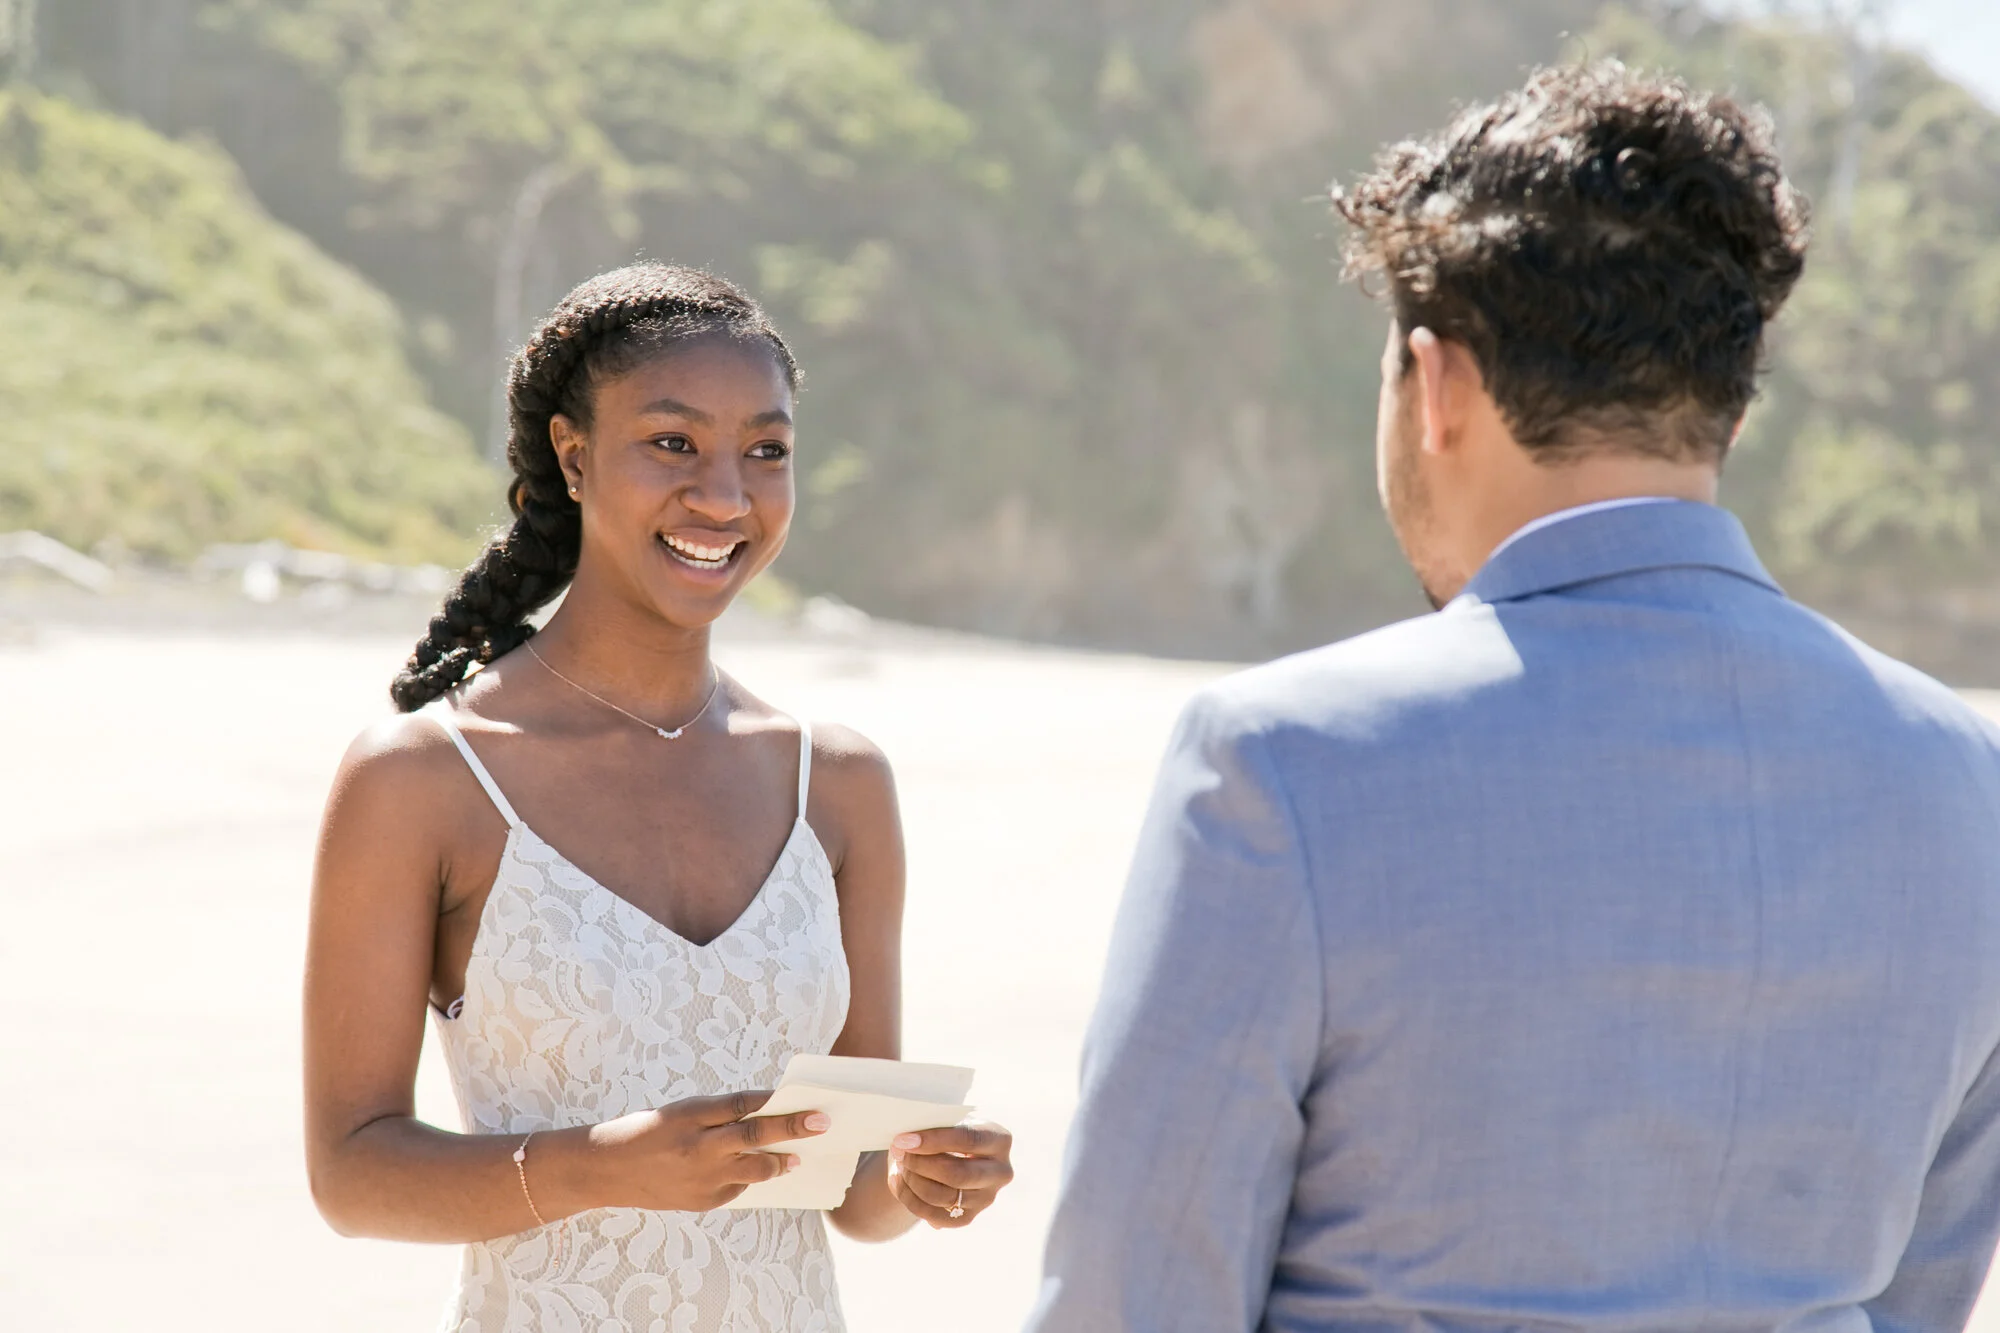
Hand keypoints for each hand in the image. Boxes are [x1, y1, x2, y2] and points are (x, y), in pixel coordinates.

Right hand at [591, 1090, 828, 1211]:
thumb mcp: (682, 1112)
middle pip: (753, 1136)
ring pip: (753, 1170)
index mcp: (690, 1115)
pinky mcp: (702, 1202)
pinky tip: (758, 1172)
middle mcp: (697, 1147)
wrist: (607, 1170)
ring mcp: (700, 1178)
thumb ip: (721, 1115)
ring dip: (779, 1162)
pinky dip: (748, 1178)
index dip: (775, 1102)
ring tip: (797, 1158)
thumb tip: (767, 1115)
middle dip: (791, 1129)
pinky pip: (737, 1188)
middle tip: (822, 1123)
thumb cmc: (650, 1131)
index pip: (742, 1105)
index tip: (806, 1099)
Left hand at [887, 1120, 1012, 1228]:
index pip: (968, 1139)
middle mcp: (1000, 1172)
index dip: (934, 1140)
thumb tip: (906, 1140)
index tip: (904, 1139)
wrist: (952, 1153)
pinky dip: (909, 1198)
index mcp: (1000, 1139)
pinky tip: (897, 1179)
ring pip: (943, 1196)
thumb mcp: (947, 1120)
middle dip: (920, 1164)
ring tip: (898, 1164)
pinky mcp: (969, 1217)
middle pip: (957, 1174)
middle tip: (898, 1152)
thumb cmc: (948, 1129)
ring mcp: (987, 1198)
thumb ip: (933, 1125)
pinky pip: (934, 1215)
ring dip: (912, 1180)